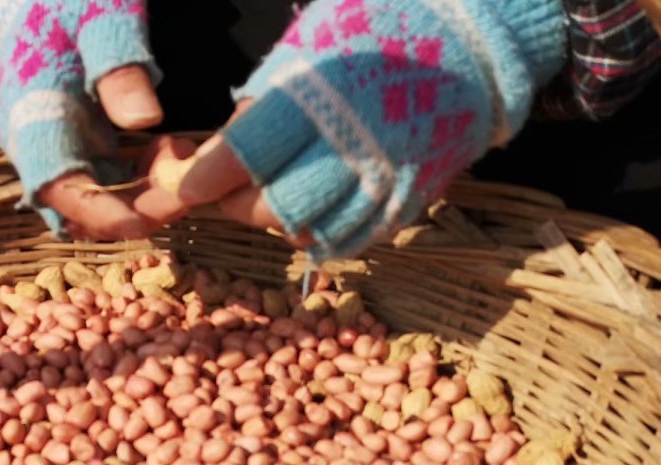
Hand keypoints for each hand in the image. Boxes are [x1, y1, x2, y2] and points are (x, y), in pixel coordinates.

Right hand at [0, 0, 163, 239]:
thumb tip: (144, 121)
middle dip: (135, 211)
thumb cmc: (65, 1)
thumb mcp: (97, 17)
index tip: (149, 219)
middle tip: (187, 189)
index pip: (59, 186)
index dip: (101, 213)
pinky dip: (140, 185)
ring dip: (142, 200)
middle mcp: (36, 148)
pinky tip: (167, 154)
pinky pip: (107, 188)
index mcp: (31, 116)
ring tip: (180, 162)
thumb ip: (118, 66)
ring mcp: (55, 154)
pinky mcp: (75, 153)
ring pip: (96, 207)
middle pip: (79, 211)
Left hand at [162, 0, 566, 253]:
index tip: (187, 186)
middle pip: (272, 206)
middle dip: (237, 205)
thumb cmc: (376, 28)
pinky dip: (319, 233)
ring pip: (308, 231)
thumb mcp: (309, 46)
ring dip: (277, 222)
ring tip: (269, 198)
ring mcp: (385, 178)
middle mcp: (352, 144)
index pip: (245, 155)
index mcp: (320, 95)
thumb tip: (218, 152)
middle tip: (226, 192)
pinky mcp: (408, 200)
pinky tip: (310, 213)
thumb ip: (263, 103)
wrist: (473, 40)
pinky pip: (350, 239)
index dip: (206, 179)